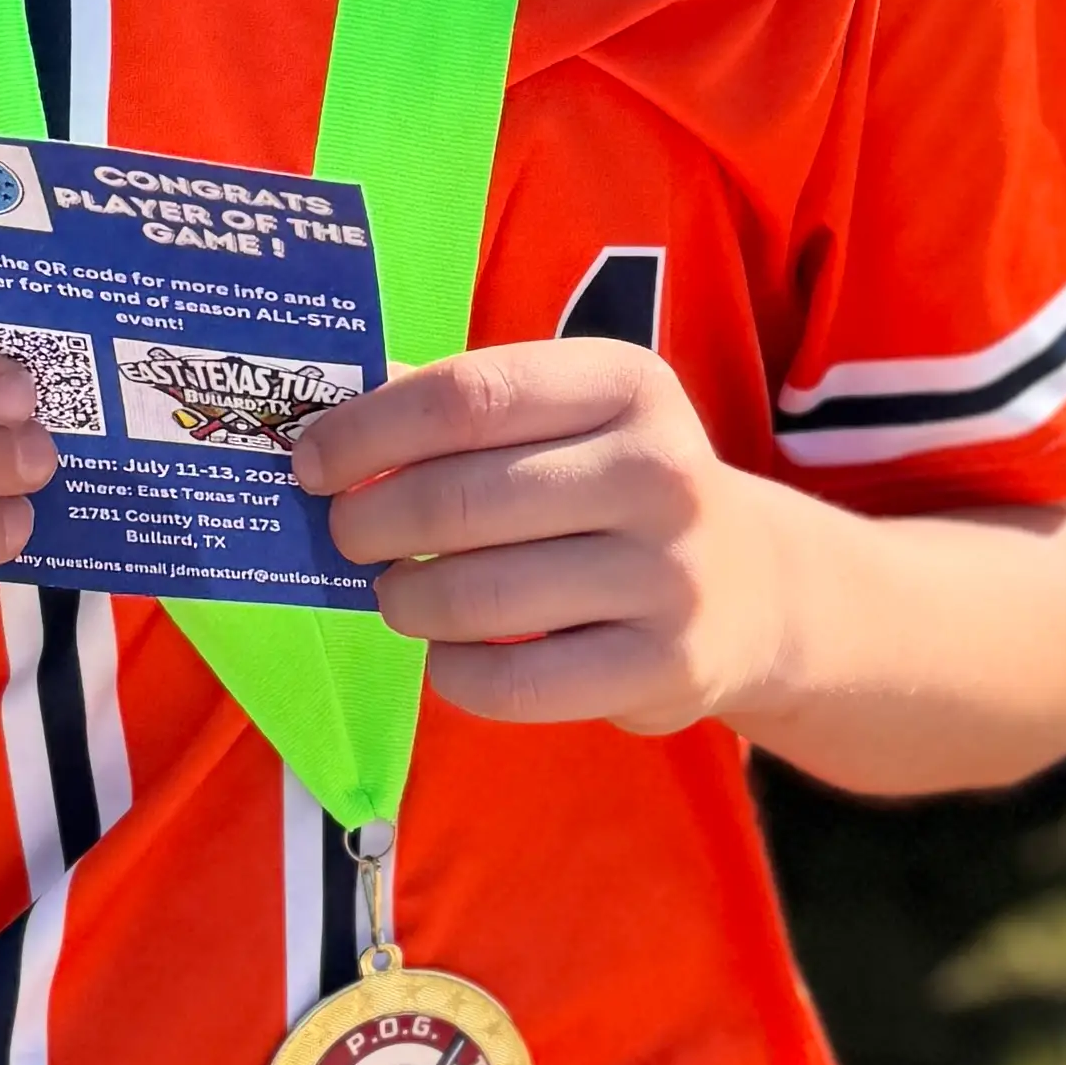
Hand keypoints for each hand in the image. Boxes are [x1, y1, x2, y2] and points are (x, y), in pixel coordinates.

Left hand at [290, 340, 785, 735]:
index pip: (468, 396)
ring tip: (396, 594)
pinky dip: (454, 671)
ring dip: (405, 598)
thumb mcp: (567, 418)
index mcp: (624, 383)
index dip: (370, 432)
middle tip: (347, 537)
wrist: (753, 588)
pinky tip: (446, 653)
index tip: (313, 462)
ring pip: (479, 594)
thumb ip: (462, 410)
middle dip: (371, 523)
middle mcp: (658, 470)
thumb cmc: (615, 485)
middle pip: (461, 499)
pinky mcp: (666, 666)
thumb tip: (324, 410)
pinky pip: (517, 681)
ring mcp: (669, 573)